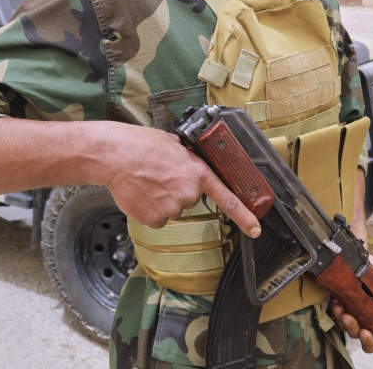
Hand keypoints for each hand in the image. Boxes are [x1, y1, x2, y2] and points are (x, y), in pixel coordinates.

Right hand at [105, 126, 260, 237]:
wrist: (117, 155)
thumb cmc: (142, 145)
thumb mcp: (175, 144)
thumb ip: (189, 160)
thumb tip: (190, 166)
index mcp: (197, 172)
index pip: (227, 198)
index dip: (244, 216)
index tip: (255, 228)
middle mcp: (188, 191)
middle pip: (189, 199)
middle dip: (177, 190)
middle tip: (161, 177)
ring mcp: (172, 207)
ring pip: (172, 209)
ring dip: (162, 200)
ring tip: (148, 182)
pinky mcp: (155, 219)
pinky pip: (158, 218)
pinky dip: (150, 209)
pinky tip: (142, 194)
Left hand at [330, 255, 372, 354]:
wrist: (365, 259)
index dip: (369, 343)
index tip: (367, 334)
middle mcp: (363, 320)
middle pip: (356, 336)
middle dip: (353, 330)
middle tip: (351, 319)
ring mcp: (350, 312)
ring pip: (344, 325)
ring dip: (343, 320)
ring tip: (343, 309)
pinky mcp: (339, 304)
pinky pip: (334, 313)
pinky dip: (335, 309)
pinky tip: (337, 303)